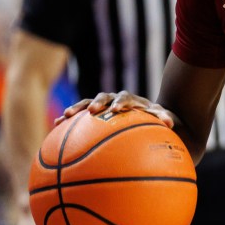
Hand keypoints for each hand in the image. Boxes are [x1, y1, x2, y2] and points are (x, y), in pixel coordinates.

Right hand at [59, 90, 175, 127]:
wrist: (146, 115)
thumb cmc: (155, 119)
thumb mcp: (162, 118)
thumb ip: (163, 118)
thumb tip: (170, 122)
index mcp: (131, 100)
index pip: (126, 98)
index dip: (121, 102)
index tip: (117, 110)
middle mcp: (115, 99)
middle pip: (104, 97)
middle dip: (97, 103)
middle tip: (92, 111)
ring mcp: (103, 105)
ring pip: (87, 103)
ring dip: (77, 108)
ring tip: (65, 116)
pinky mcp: (93, 113)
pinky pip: (78, 115)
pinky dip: (68, 119)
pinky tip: (55, 126)